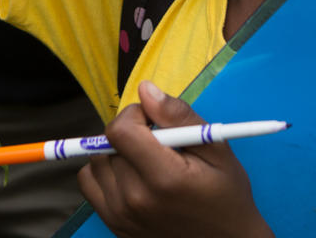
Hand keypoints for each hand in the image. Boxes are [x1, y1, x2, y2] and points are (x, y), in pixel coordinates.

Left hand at [78, 81, 273, 237]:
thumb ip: (179, 116)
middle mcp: (135, 200)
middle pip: (108, 144)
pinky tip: (132, 177)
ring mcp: (121, 216)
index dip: (134, 115)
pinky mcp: (114, 225)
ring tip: (147, 162)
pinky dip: (106, 173)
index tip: (154, 120)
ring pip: (96, 161)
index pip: (119, 131)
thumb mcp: (216, 148)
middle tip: (158, 144)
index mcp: (163, 178)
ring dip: (116, 153)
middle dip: (130, 133)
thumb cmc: (225, 194)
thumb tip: (145, 90)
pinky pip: (90, 183)